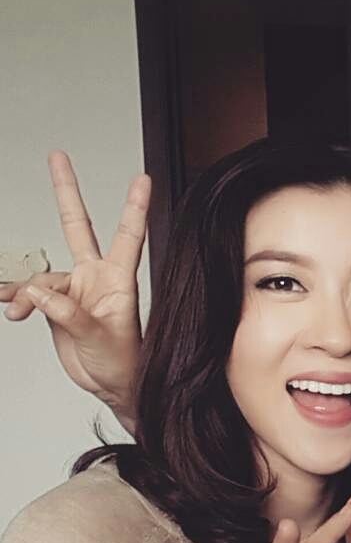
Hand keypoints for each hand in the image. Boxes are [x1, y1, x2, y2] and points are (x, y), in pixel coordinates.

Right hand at [0, 151, 146, 425]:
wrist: (113, 386)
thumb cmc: (124, 363)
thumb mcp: (100, 338)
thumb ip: (69, 314)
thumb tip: (38, 294)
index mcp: (119, 280)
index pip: (129, 236)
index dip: (135, 207)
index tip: (144, 178)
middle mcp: (96, 277)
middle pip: (77, 226)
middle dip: (66, 190)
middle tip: (58, 155)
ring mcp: (75, 289)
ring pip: (39, 275)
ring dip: (24, 292)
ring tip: (16, 312)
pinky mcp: (56, 305)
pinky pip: (28, 293)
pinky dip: (16, 299)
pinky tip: (10, 308)